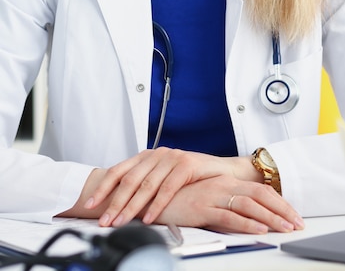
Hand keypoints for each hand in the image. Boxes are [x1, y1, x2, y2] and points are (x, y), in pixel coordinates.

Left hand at [83, 147, 249, 226]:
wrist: (222, 170)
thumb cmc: (191, 176)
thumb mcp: (163, 177)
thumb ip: (144, 184)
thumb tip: (118, 205)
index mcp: (147, 156)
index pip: (119, 171)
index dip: (103, 188)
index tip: (89, 205)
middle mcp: (157, 154)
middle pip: (129, 180)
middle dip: (114, 202)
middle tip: (104, 221)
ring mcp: (171, 158)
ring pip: (146, 185)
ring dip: (132, 207)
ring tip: (121, 223)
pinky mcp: (186, 165)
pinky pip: (167, 188)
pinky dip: (156, 205)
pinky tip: (149, 218)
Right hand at [155, 175, 303, 233]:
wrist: (152, 196)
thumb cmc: (179, 200)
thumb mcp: (208, 200)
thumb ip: (227, 206)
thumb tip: (250, 218)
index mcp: (226, 182)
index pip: (260, 191)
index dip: (279, 203)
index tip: (294, 216)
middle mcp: (223, 185)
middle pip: (260, 195)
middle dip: (282, 210)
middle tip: (298, 224)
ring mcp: (213, 195)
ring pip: (249, 205)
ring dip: (270, 218)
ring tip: (285, 228)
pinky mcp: (202, 207)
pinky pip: (229, 216)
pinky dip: (247, 223)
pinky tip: (259, 230)